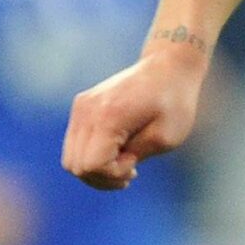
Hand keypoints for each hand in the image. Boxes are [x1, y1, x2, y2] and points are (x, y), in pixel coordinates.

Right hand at [63, 43, 205, 189]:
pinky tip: (116, 152)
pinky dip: (91, 156)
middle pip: (75, 166)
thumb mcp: (166, 137)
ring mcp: (81, 107)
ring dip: (95, 170)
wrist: (169, 67)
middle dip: (102, 177)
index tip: (136, 164)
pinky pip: (74, 145)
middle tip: (131, 169)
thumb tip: (111, 166)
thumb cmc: (175, 102)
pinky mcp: (81, 107)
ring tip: (124, 163)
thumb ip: (134, 156)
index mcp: (109, 116)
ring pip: (70, 159)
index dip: (113, 174)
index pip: (92, 165)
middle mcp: (87, 111)